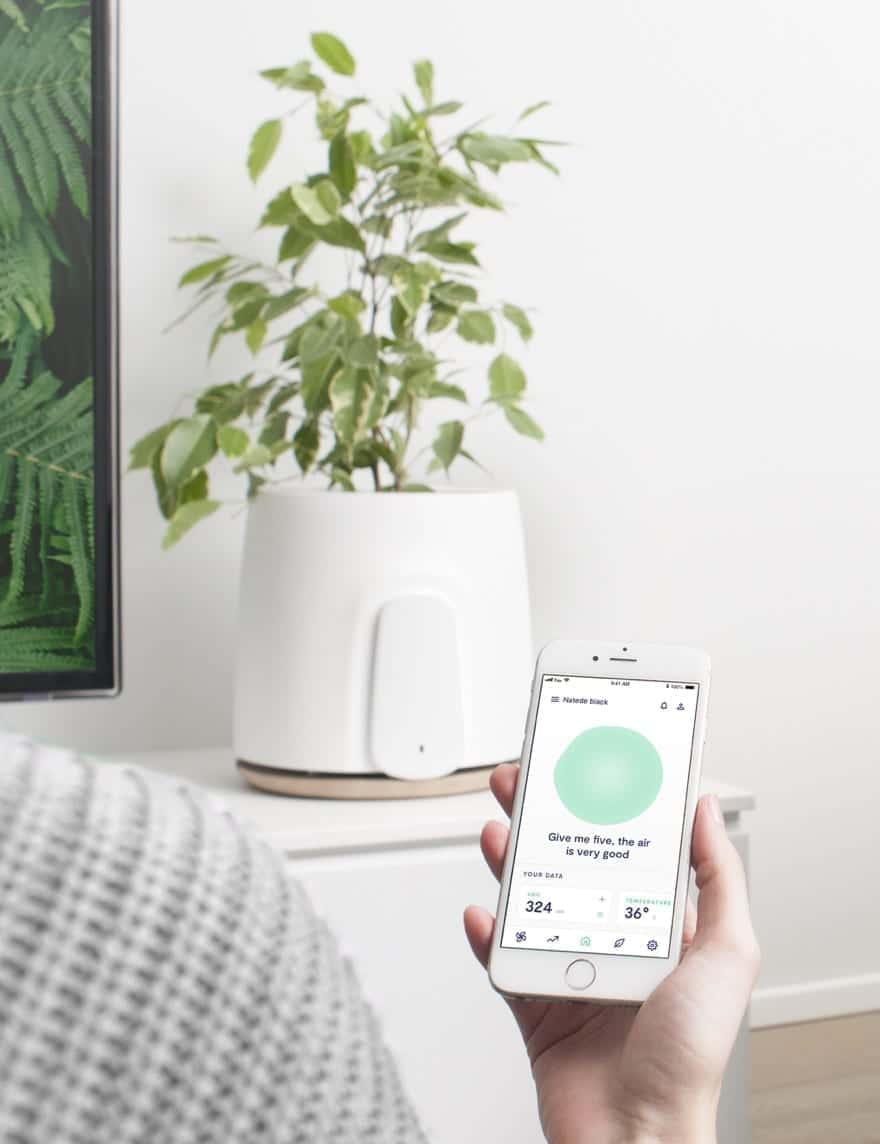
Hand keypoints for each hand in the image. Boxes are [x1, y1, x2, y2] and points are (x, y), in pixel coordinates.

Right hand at [463, 765, 759, 1143]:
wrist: (635, 1137)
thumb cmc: (688, 1061)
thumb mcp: (729, 954)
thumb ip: (719, 879)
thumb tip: (706, 810)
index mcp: (658, 928)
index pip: (625, 850)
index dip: (601, 806)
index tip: (583, 769)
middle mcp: (612, 943)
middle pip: (568, 866)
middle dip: (542, 821)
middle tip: (520, 784)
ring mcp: (570, 972)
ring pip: (528, 903)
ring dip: (508, 866)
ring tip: (498, 835)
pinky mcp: (534, 1005)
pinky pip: (501, 960)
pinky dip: (486, 935)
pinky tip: (481, 913)